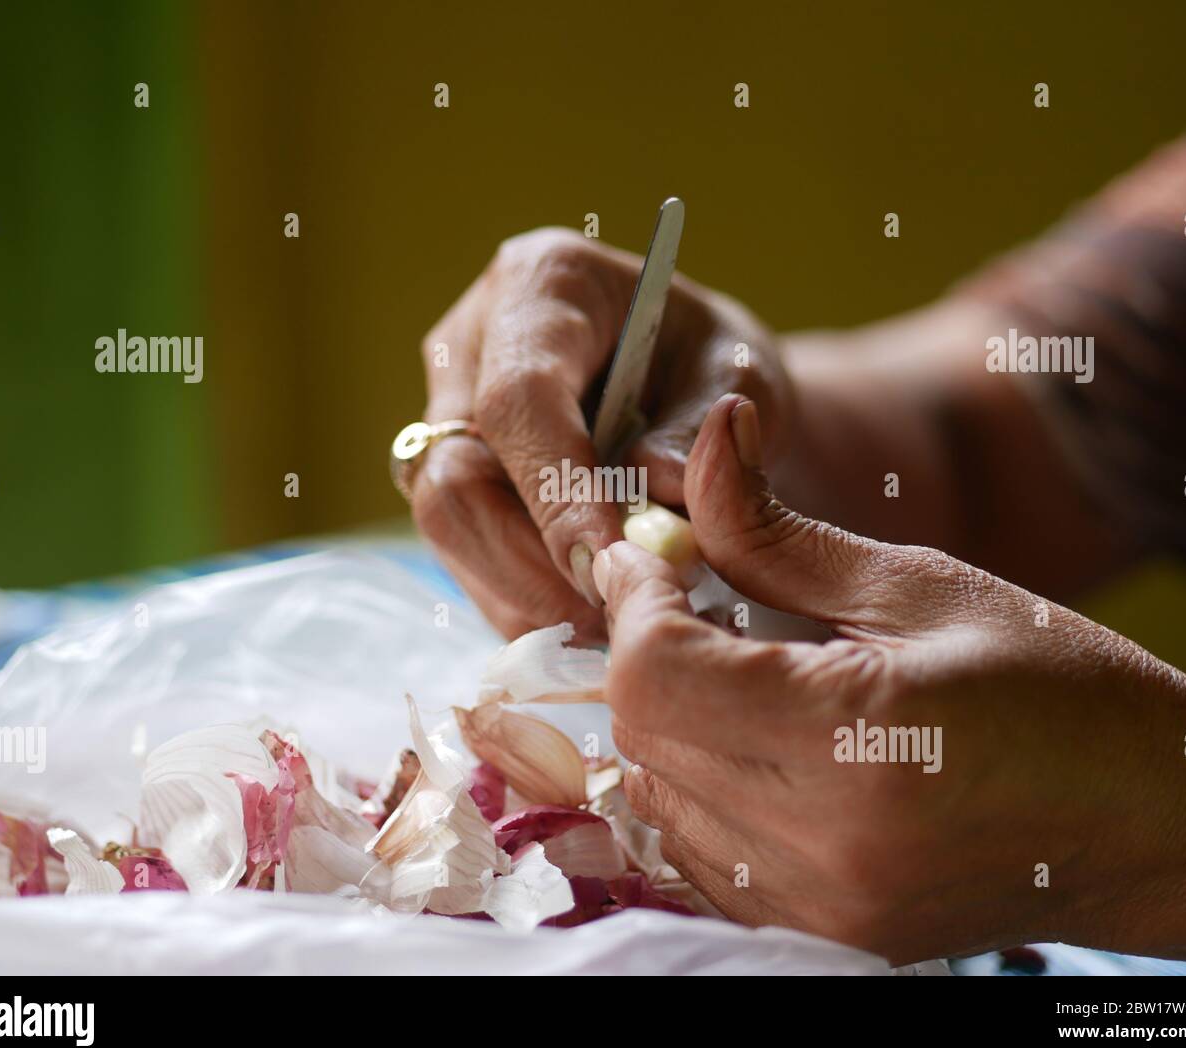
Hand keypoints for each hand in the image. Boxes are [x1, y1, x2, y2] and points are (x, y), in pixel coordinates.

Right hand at [412, 228, 795, 638]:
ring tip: (605, 625)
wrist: (691, 383)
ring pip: (449, 527)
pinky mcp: (447, 472)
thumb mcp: (739, 375)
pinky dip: (519, 599)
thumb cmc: (715, 366)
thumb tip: (651, 489)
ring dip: (524, 594)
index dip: (556, 492)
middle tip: (611, 619)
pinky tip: (579, 618)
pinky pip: (462, 552)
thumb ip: (701, 428)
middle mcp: (470, 342)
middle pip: (456, 476)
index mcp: (542, 284)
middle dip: (531, 565)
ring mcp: (446, 411)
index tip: (608, 566)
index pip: (519, 400)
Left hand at [592, 394, 1185, 964]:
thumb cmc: (1059, 687)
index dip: (631, 600)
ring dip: (665, 717)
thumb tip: (709, 433)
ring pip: (656, 797)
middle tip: (687, 597)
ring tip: (730, 663)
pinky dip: (693, 782)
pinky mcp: (820, 929)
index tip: (646, 552)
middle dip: (642, 651)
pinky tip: (748, 734)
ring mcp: (817, 905)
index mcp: (857, 744)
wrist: (1150, 823)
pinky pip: (697, 853)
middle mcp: (823, 847)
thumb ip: (777, 529)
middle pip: (641, 735)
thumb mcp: (917, 586)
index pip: (654, 674)